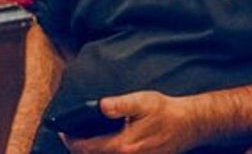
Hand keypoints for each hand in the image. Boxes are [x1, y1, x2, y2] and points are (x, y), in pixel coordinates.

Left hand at [62, 91, 197, 153]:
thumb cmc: (165, 112)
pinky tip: (101, 142)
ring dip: (91, 151)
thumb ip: (120, 104)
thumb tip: (100, 106)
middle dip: (78, 148)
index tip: (61, 131)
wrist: (189, 125)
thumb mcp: (142, 101)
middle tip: (68, 134)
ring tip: (81, 139)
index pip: (88, 148)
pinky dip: (104, 152)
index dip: (71, 140)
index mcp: (124, 145)